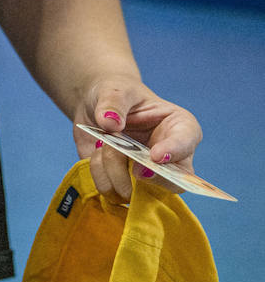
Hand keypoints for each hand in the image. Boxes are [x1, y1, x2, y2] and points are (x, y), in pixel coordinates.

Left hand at [75, 77, 202, 200]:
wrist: (95, 107)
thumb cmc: (116, 94)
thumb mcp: (114, 89)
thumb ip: (113, 103)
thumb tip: (110, 123)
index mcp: (178, 127)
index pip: (187, 142)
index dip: (174, 151)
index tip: (155, 156)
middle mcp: (170, 158)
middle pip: (174, 182)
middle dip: (147, 175)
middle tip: (126, 161)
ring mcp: (149, 175)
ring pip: (138, 190)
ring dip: (113, 169)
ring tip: (102, 144)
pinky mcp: (126, 184)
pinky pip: (113, 192)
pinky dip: (99, 174)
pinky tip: (96, 154)